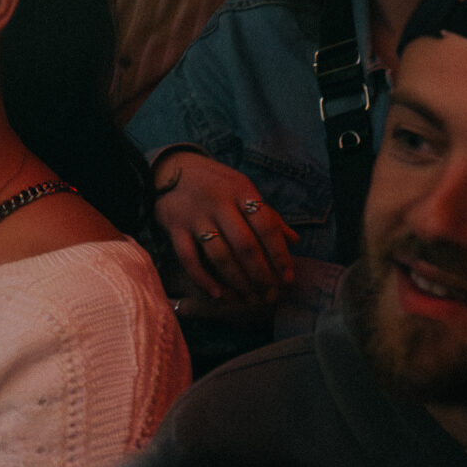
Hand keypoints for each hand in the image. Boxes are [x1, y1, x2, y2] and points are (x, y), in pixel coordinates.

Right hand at [154, 152, 295, 305]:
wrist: (172, 168)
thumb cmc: (217, 183)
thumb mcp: (244, 189)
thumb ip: (268, 215)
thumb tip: (294, 240)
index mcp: (242, 191)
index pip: (266, 226)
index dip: (279, 254)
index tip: (288, 278)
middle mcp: (220, 203)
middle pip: (245, 245)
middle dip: (260, 275)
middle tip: (269, 295)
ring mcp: (196, 216)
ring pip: (219, 256)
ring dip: (237, 281)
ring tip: (249, 299)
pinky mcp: (175, 227)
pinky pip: (189, 259)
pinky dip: (204, 279)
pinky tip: (218, 294)